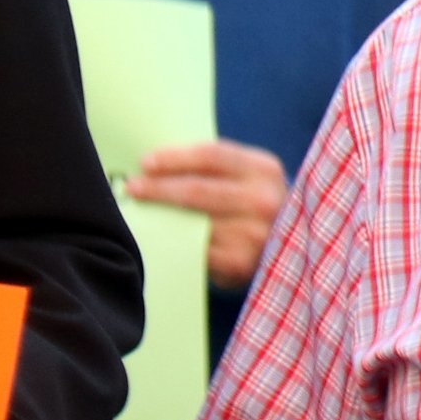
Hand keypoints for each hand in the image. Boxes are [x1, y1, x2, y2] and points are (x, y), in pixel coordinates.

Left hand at [130, 139, 289, 287]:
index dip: (174, 158)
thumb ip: (216, 167)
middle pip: (197, 189)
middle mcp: (264, 201)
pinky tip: (156, 238)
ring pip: (191, 221)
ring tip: (138, 212)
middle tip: (132, 187)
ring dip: (159, 217)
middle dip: (158, 188)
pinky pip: (192, 248)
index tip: (146, 162)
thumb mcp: (250, 178)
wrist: (288, 249)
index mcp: (265, 170)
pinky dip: (170, 242)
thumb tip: (157, 163)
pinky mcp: (239, 263)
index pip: (212, 156)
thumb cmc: (254, 207)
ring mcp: (253, 234)